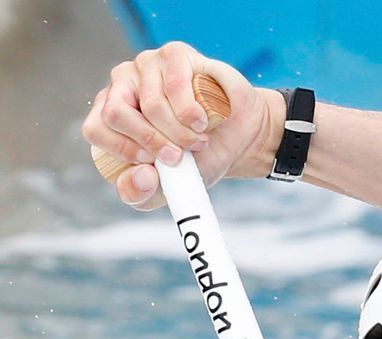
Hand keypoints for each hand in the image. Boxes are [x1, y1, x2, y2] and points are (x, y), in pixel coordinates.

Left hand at [79, 42, 281, 210]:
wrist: (239, 138)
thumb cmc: (199, 158)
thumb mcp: (167, 188)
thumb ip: (141, 194)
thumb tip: (142, 175)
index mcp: (111, 116)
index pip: (96, 129)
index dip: (124, 150)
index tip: (153, 164)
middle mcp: (122, 86)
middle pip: (116, 114)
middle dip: (153, 143)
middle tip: (178, 157)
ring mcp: (146, 66)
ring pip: (150, 104)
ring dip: (181, 133)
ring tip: (198, 141)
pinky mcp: (173, 55)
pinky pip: (174, 86)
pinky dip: (192, 113)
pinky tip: (203, 121)